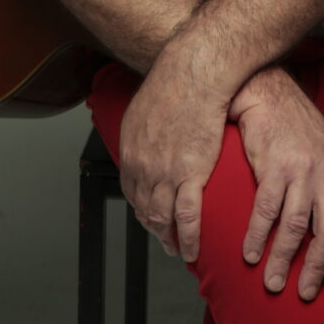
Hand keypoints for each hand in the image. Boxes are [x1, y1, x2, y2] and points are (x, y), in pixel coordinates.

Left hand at [119, 48, 229, 262]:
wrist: (193, 74)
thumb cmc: (174, 82)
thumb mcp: (143, 108)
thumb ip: (142, 130)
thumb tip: (146, 138)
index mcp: (130, 151)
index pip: (131, 191)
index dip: (141, 207)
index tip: (150, 215)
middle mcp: (142, 167)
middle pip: (144, 208)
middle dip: (154, 228)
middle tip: (163, 238)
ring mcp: (165, 174)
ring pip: (163, 218)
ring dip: (169, 239)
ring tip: (177, 249)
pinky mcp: (191, 175)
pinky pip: (187, 217)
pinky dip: (188, 238)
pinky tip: (191, 248)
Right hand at [230, 70, 323, 300]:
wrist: (274, 96)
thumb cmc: (303, 131)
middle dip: (317, 270)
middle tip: (304, 293)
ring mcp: (302, 171)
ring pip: (297, 227)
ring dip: (284, 260)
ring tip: (274, 283)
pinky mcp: (275, 165)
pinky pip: (266, 209)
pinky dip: (258, 236)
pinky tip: (250, 254)